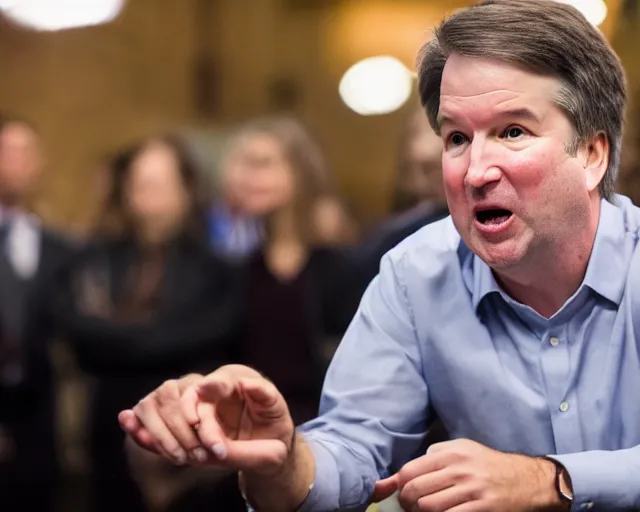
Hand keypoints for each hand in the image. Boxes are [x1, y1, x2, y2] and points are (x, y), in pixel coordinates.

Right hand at [119, 365, 295, 474]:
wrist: (266, 441)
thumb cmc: (272, 423)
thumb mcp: (276, 409)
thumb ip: (266, 395)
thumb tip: (247, 383)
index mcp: (232, 378)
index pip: (214, 381)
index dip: (203, 398)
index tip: (199, 420)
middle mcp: (206, 384)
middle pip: (181, 393)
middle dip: (187, 427)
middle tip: (203, 455)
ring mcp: (187, 399)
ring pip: (160, 401)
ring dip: (165, 431)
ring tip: (181, 457)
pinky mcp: (175, 417)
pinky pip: (150, 416)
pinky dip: (140, 423)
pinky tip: (128, 422)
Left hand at [373, 439, 559, 511]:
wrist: (527, 479)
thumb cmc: (488, 464)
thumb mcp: (463, 448)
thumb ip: (435, 454)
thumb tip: (406, 470)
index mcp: (451, 453)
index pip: (410, 470)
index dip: (399, 485)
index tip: (400, 492)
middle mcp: (459, 470)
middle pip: (416, 491)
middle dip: (407, 503)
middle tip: (410, 507)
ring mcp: (471, 490)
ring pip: (429, 507)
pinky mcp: (482, 508)